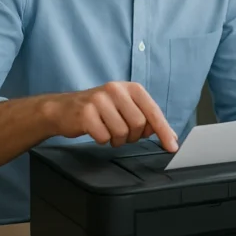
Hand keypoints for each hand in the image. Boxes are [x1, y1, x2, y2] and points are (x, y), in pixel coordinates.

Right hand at [44, 81, 177, 151]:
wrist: (63, 109)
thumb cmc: (100, 110)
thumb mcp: (125, 108)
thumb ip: (147, 118)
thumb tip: (170, 134)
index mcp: (131, 88)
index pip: (153, 111)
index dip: (164, 131)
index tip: (172, 147)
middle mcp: (116, 90)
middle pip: (138, 124)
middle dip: (133, 136)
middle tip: (123, 134)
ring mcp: (100, 100)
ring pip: (122, 132)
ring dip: (117, 140)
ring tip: (109, 132)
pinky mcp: (85, 112)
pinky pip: (104, 137)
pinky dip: (103, 140)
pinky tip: (97, 132)